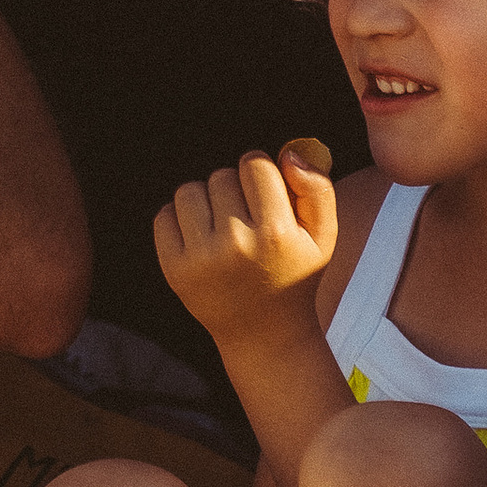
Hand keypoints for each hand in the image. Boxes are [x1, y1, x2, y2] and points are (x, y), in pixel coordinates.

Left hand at [153, 138, 335, 347]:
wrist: (263, 334)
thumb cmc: (295, 274)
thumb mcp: (323, 236)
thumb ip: (317, 188)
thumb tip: (288, 153)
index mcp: (276, 234)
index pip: (254, 164)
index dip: (260, 174)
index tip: (265, 194)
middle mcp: (236, 244)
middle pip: (222, 175)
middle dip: (235, 189)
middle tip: (247, 220)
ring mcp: (201, 258)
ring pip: (190, 190)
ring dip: (205, 201)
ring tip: (223, 226)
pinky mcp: (174, 268)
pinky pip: (164, 215)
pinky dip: (179, 219)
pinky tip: (201, 238)